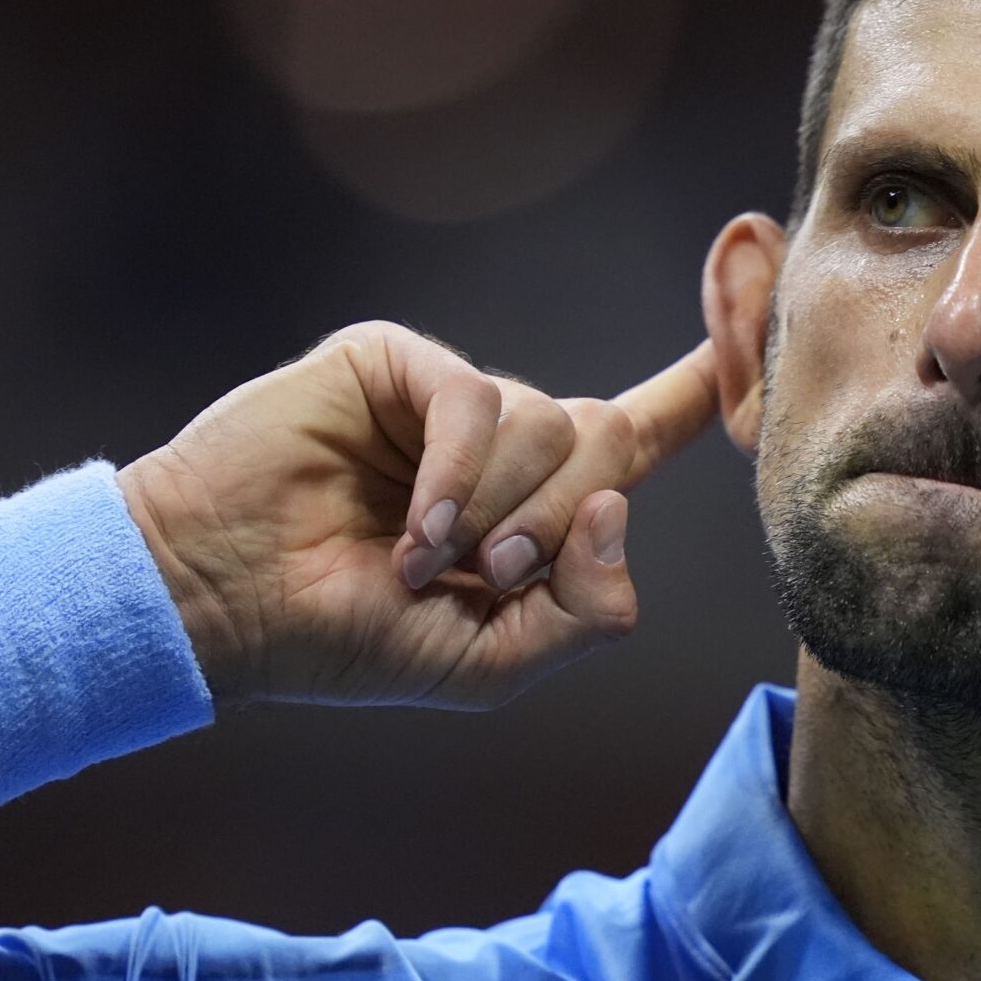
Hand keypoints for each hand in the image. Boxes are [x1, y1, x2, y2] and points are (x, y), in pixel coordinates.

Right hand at [117, 322, 718, 709]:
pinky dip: (457, 476)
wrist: (223, 604)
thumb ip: (585, 612)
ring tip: (424, 561)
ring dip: (499, 511)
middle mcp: (504, 441)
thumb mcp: (494, 662)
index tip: (757, 318)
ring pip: (550, 424)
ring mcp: (450, 398)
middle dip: (564, 520)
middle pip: (610, 438)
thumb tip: (617, 507)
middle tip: (492, 574)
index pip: (643, 430)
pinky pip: (476, 399)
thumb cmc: (347, 638)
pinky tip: (412, 531)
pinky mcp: (396, 364)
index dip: (704, 385)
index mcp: (538, 502)